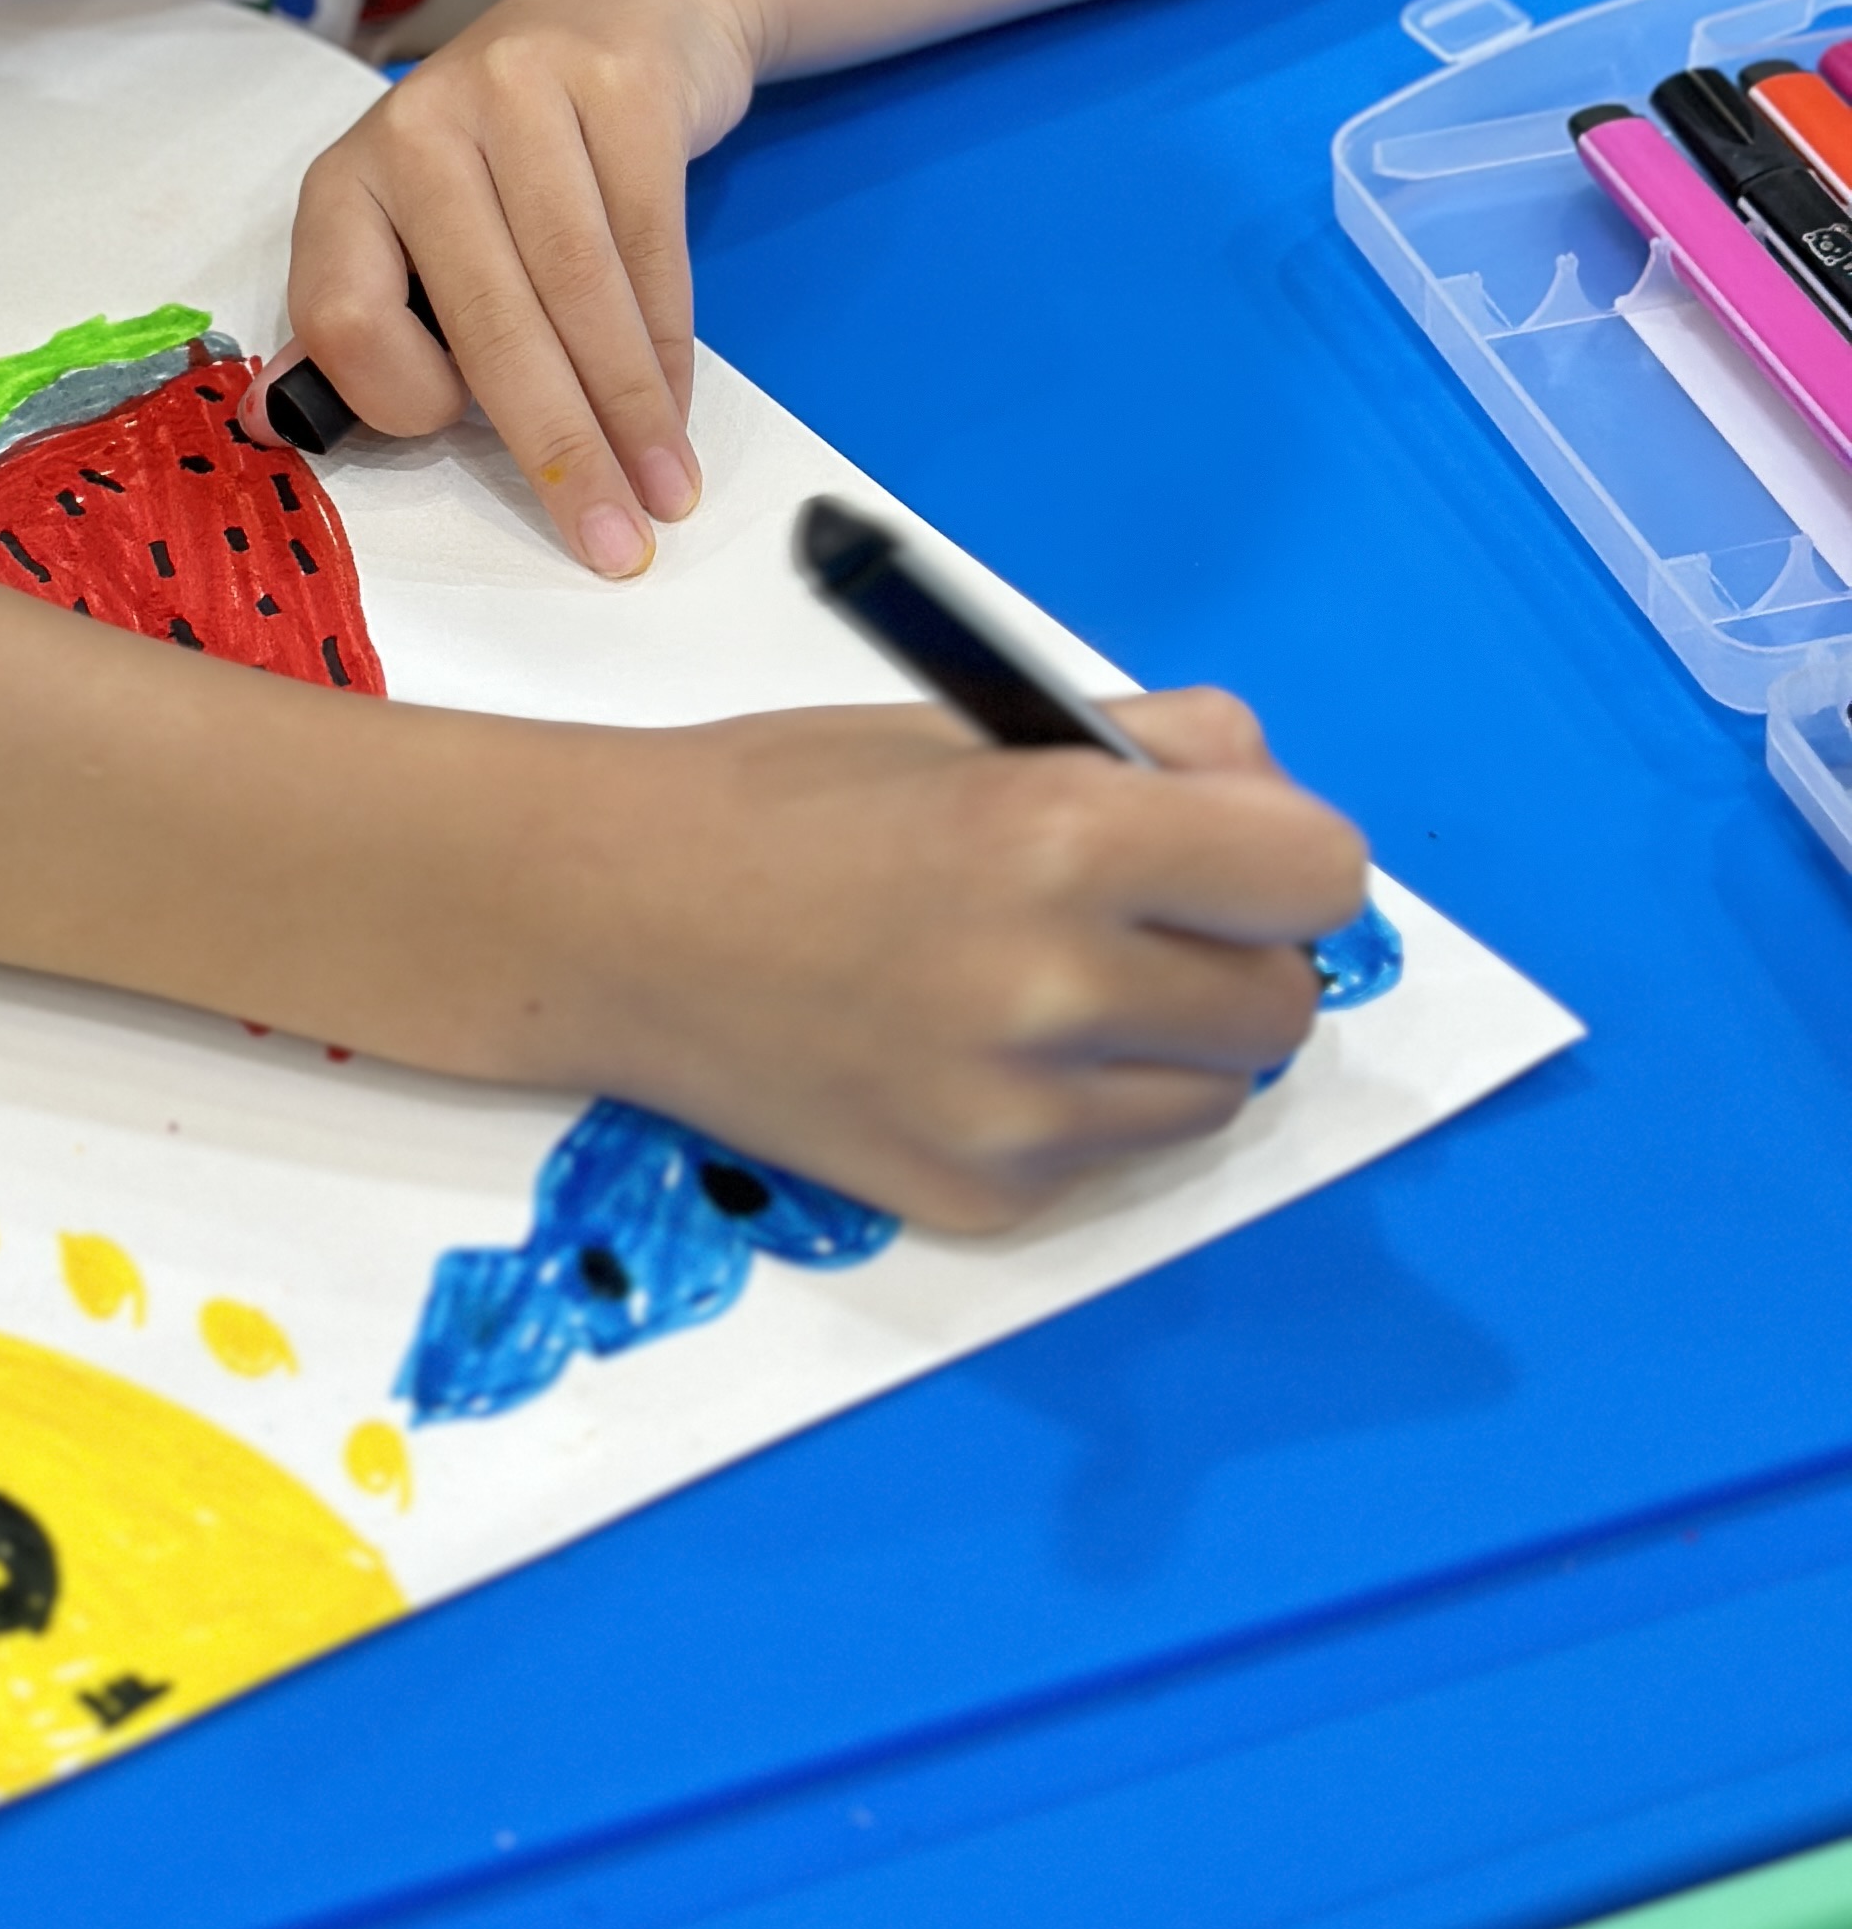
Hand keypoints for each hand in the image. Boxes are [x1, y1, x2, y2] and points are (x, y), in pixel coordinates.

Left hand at [281, 0, 757, 575]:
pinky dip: (670, 343)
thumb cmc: (512, 160)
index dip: (400, 398)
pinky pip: (651, 242)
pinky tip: (681, 408)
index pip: (342, 314)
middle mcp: (417, 124)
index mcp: (345, 177)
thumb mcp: (420, 224)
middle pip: (486, 317)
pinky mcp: (618, 83)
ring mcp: (518, 91)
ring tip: (665, 493)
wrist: (631, 8)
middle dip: (557, 447)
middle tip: (613, 543)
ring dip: (630, 411)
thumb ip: (370, 322)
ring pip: (578, 289)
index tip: (461, 447)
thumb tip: (277, 430)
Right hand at [517, 684, 1367, 1228]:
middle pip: (1284, 1004)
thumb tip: (1270, 800)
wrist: (612, 920)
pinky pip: (1109, 1158)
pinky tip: (974, 1042)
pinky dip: (1080, 1105)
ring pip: (1215, 1096)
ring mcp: (1018, 1117)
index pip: (1317, 873)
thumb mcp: (973, 728)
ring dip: (1173, 1039)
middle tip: (1150, 916)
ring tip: (1057, 979)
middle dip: (1239, 951)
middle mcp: (1055, 990)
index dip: (1285, 851)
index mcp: (1059, 837)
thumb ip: (1150, 749)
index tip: (1237, 846)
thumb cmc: (783, 798)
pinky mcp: (981, 1200)